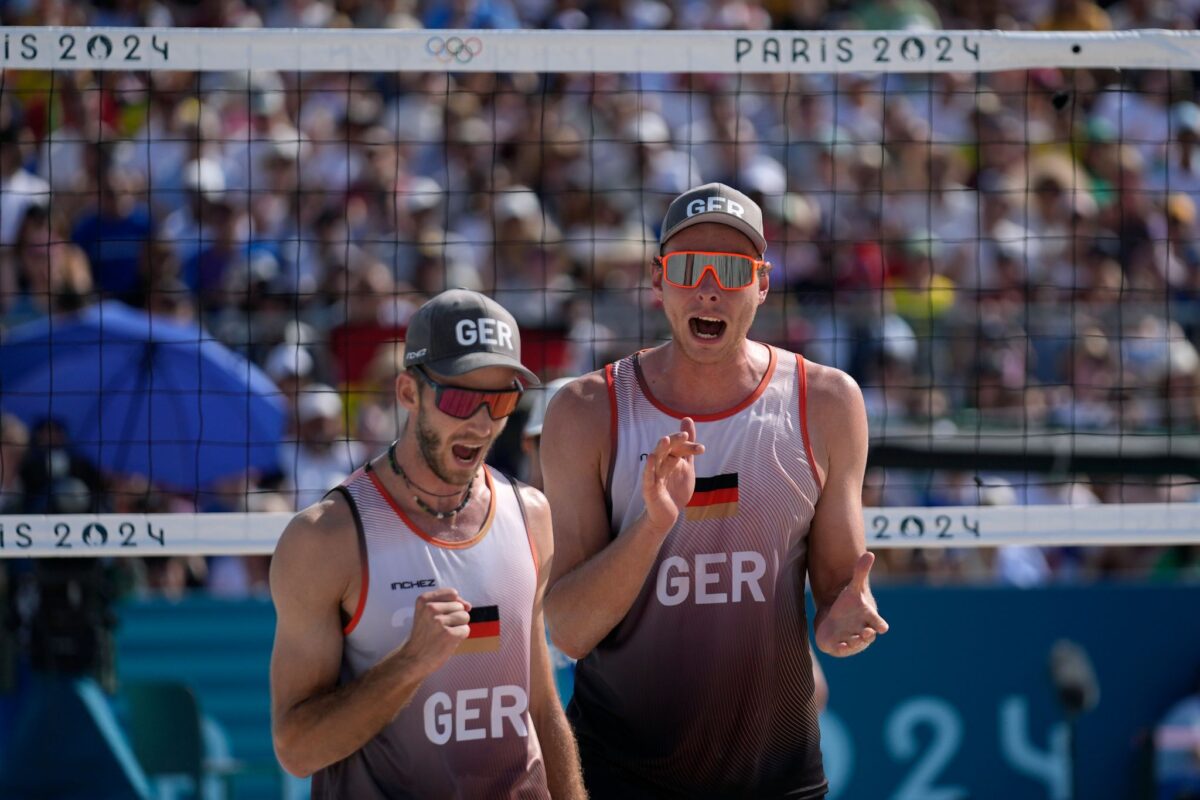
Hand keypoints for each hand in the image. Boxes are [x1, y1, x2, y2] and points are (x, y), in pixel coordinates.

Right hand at [401, 588, 472, 676]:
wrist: (413, 659)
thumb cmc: (424, 636)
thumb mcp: (427, 613)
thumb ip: (449, 604)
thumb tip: (468, 606)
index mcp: (424, 600)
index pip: (452, 593)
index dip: (454, 604)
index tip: (445, 615)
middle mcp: (430, 608)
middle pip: (460, 606)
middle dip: (455, 618)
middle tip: (440, 629)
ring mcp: (439, 622)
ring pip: (465, 617)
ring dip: (458, 627)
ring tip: (444, 635)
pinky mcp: (449, 635)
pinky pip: (466, 630)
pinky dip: (460, 637)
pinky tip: (447, 642)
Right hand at [641, 417, 704, 534]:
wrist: (669, 514)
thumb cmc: (676, 488)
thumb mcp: (686, 465)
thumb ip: (688, 446)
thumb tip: (687, 419)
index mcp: (669, 458)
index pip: (678, 447)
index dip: (689, 446)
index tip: (701, 449)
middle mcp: (660, 464)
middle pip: (665, 448)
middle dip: (674, 441)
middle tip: (684, 435)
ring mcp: (653, 475)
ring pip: (656, 459)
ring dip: (660, 450)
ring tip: (665, 440)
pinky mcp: (649, 488)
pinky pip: (648, 477)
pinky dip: (649, 468)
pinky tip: (651, 458)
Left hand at [815, 552, 888, 657]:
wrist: (834, 620)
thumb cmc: (847, 605)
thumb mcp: (852, 589)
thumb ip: (860, 573)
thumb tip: (869, 553)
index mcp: (868, 619)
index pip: (878, 623)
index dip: (880, 625)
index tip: (883, 627)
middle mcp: (862, 632)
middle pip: (869, 636)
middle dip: (868, 635)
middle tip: (867, 633)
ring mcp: (852, 640)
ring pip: (856, 644)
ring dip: (854, 642)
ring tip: (851, 639)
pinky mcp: (840, 646)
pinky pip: (842, 650)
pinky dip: (842, 648)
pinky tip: (840, 644)